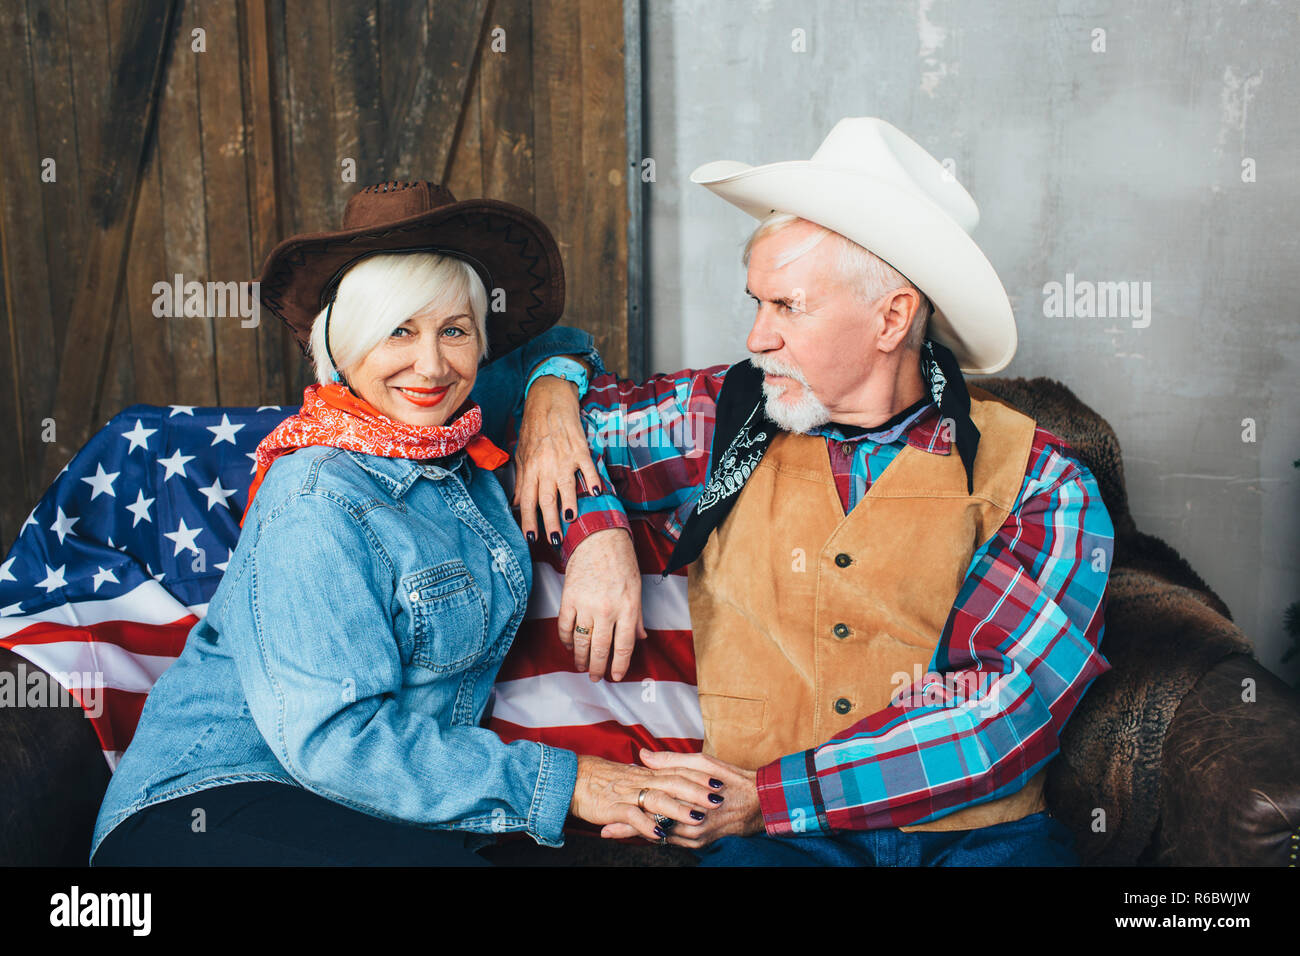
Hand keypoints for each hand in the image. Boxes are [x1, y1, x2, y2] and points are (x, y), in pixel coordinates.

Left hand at [512, 373, 601, 548]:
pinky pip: (586, 467)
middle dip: (549, 522)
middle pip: (546, 498)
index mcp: (530, 469)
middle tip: (554, 540)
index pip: (527, 500)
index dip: (529, 521)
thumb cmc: (534, 429)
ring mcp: (563, 457)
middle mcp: (545, 466)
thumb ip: (522, 480)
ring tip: (570, 521)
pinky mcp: (579, 449)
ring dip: (568, 504)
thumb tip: (517, 503)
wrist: (548, 401)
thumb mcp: (522, 455)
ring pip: (565, 486)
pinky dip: (592, 479)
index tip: (531, 538)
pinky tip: (596, 492)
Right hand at [557, 527, 645, 680]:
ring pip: (581, 642)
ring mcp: (586, 605)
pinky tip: (570, 646)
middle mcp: (607, 610)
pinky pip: (565, 627)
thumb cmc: (621, 562)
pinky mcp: (569, 599)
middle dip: (597, 668)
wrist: (598, 538)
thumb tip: (640, 638)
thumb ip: (636, 617)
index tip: (616, 676)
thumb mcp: (636, 590)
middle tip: (595, 678)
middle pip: (600, 649)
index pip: (624, 646)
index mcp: (627, 608)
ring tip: (581, 667)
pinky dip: (567, 640)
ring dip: (581, 658)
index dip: (620, 665)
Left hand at [599, 749, 762, 847]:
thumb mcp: (702, 762)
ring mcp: (694, 837)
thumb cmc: (730, 779)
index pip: (650, 809)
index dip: (627, 812)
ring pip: (660, 837)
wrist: (758, 804)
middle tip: (605, 829)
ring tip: (616, 831)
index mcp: (686, 801)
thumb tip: (643, 755)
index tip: (607, 811)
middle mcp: (689, 824)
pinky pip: (673, 842)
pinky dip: (658, 835)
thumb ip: (670, 761)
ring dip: (641, 833)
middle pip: (651, 828)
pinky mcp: (699, 844)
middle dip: (628, 828)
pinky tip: (645, 830)